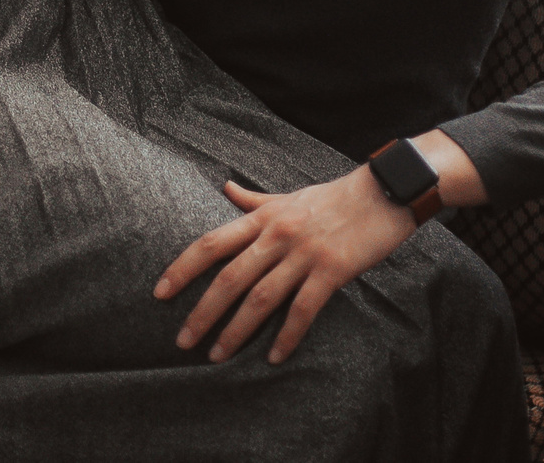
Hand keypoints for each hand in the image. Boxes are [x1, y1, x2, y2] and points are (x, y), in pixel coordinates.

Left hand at [153, 165, 416, 365]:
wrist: (383, 192)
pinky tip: (274, 357)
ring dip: (236, 331)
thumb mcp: (288, 195)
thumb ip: (254, 200)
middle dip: (202, 313)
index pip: (210, 244)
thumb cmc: (333, 196)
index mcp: (262, 218)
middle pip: (228, 278)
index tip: (160, 293)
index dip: (181, 269)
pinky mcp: (331, 271)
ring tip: (217, 356)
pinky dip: (287, 336)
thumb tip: (225, 187)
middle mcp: (276, 235)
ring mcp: (304, 254)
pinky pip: (303, 309)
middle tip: (182, 341)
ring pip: (260, 298)